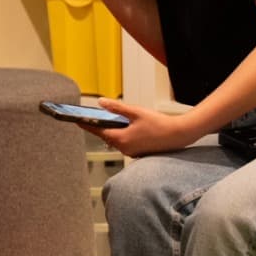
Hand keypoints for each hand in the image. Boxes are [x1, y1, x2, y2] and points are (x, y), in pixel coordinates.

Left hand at [83, 99, 199, 157]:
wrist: (178, 135)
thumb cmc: (158, 123)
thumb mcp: (136, 112)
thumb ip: (117, 108)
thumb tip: (101, 103)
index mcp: (121, 138)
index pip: (98, 131)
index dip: (86, 124)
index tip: (76, 120)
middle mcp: (124, 148)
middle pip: (106, 135)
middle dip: (99, 126)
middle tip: (89, 117)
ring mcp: (131, 151)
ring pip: (116, 139)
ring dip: (111, 130)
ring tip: (106, 119)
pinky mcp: (138, 152)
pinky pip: (125, 142)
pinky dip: (121, 134)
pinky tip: (123, 126)